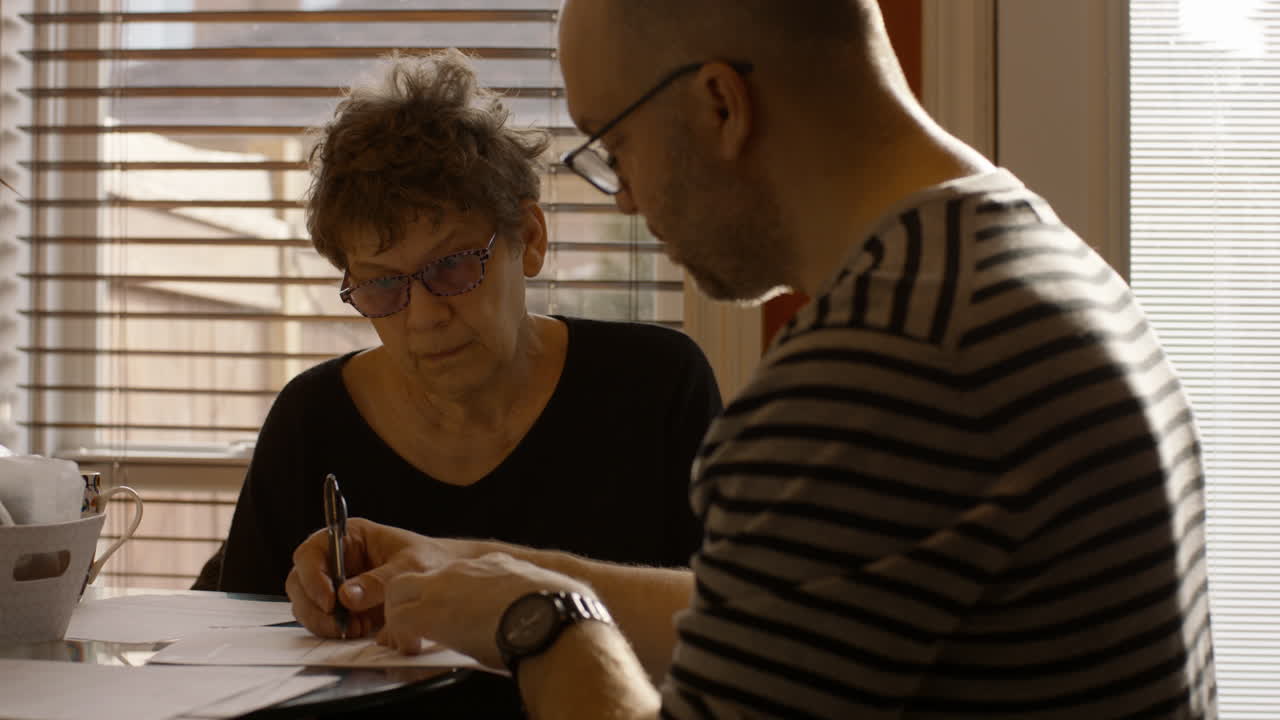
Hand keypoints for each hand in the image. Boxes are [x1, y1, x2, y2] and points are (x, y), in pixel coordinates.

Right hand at [286, 517, 483, 638]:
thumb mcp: (409, 566)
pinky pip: (322, 620)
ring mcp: (334, 583)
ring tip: (353, 628)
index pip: (311, 553)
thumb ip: (379, 581)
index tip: (330, 600)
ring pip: (306, 604)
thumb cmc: (428, 560)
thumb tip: (346, 596)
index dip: (312, 577)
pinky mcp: (341, 605)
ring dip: (323, 622)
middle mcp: (335, 558)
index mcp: (348, 537)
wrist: (442, 577)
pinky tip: (359, 630)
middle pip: (300, 582)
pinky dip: (334, 630)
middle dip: (314, 607)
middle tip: (338, 624)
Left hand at [376, 552, 592, 669]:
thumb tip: (572, 607)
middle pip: (420, 573)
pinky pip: (399, 620)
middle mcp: (466, 570)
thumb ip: (545, 599)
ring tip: (411, 640)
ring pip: (399, 588)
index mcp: (497, 566)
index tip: (461, 615)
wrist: (551, 619)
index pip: (462, 574)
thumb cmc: (560, 612)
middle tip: (420, 627)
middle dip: (412, 598)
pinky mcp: (431, 612)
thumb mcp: (552, 596)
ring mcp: (445, 587)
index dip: (455, 596)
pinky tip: (412, 652)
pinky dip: (400, 636)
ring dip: (401, 614)